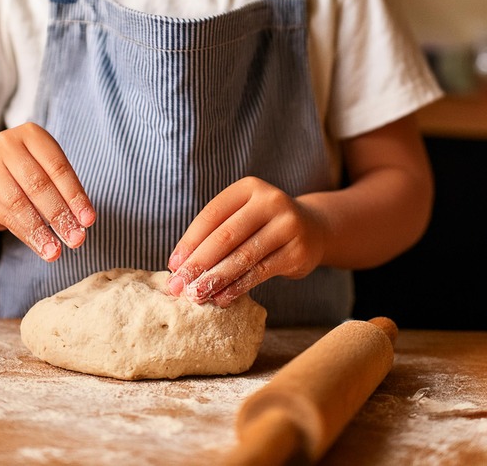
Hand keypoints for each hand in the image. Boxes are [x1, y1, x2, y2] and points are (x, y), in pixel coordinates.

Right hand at [0, 122, 95, 261]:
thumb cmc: (36, 171)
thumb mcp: (52, 169)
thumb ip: (67, 190)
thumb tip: (83, 221)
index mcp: (31, 134)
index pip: (57, 167)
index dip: (75, 195)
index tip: (89, 220)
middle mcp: (6, 146)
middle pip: (37, 185)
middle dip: (59, 215)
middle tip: (76, 239)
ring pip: (18, 203)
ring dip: (40, 230)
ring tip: (56, 251)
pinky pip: (5, 216)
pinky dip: (26, 234)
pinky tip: (40, 247)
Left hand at [166, 176, 324, 306]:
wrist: (313, 230)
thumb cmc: (262, 225)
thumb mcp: (241, 217)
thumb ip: (214, 234)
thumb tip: (178, 267)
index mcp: (248, 187)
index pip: (211, 215)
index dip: (190, 241)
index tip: (173, 266)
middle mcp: (270, 201)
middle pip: (226, 236)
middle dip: (199, 263)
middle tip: (179, 286)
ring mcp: (287, 225)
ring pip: (243, 256)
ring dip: (216, 278)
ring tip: (196, 295)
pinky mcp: (298, 251)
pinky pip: (260, 272)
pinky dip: (237, 287)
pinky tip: (221, 298)